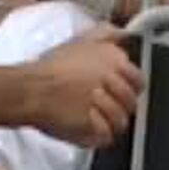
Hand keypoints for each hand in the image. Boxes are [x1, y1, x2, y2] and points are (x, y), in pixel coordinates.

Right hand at [30, 25, 142, 147]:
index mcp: (113, 59)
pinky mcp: (95, 124)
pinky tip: (85, 126)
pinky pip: (107, 136)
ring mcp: (105, 103)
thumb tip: (121, 33)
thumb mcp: (78, 40)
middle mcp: (113, 80)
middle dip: (117, 106)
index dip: (128, 88)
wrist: (29, 89)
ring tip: (88, 115)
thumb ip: (105, 34)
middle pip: (131, 103)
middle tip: (98, 105)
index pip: (139, 80)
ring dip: (106, 121)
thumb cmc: (48, 69)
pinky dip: (97, 135)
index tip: (116, 91)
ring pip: (121, 122)